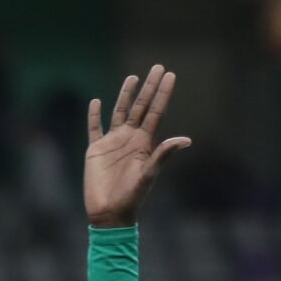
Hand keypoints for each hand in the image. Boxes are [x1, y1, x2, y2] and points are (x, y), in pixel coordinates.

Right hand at [84, 67, 188, 228]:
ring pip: (120, 112)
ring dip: (125, 95)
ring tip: (133, 78)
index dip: (163, 94)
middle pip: (141, 106)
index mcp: (145, 142)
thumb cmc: (131, 197)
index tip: (170, 75)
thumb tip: (185, 139)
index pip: (156, 112)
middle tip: (158, 67)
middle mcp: (130, 138)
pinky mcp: (96, 150)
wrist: (109, 213)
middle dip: (149, 87)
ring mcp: (113, 142)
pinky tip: (97, 102)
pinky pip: (94, 128)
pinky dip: (95, 115)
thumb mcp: (149, 175)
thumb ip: (163, 154)